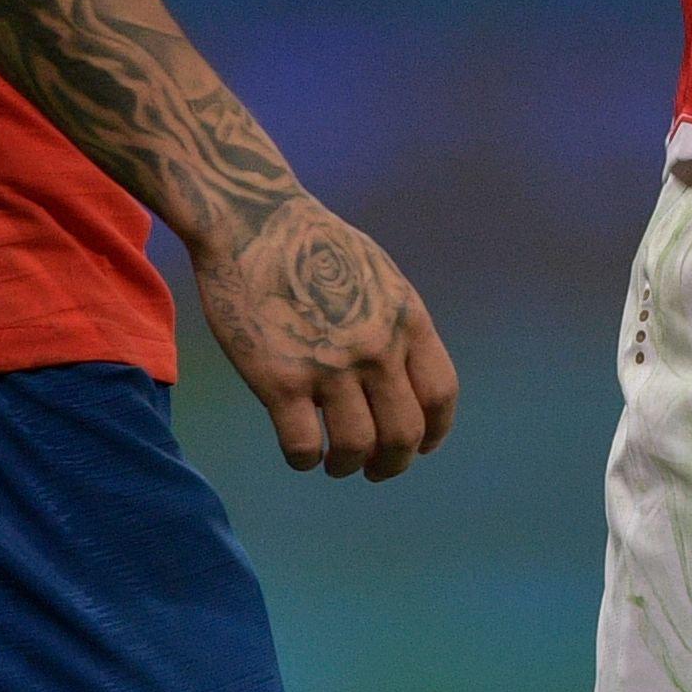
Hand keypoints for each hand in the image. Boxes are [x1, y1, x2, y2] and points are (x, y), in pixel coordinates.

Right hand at [190, 191, 460, 480]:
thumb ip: (396, 324)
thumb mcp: (378, 274)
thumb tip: (406, 373)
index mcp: (406, 319)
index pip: (440, 395)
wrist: (252, 221)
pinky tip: (300, 452)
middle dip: (392, 463)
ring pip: (356, 448)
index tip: (421, 446)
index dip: (434, 432)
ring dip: (347, 466)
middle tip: (375, 469)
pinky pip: (304, 447)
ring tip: (334, 463)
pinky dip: (305, 461)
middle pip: (404, 434)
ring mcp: (329, 366)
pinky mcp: (279, 381)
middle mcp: (377, 347)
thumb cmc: (310, 246)